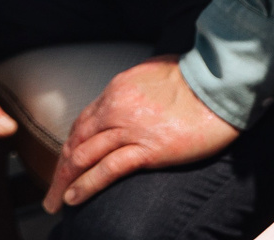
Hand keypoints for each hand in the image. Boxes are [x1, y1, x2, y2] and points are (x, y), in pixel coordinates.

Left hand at [44, 56, 237, 211]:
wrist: (222, 85)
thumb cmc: (197, 78)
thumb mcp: (157, 71)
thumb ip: (137, 86)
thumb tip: (133, 93)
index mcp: (117, 89)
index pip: (83, 122)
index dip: (70, 146)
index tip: (65, 164)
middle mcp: (116, 107)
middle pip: (76, 142)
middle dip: (59, 170)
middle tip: (51, 191)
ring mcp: (130, 129)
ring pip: (84, 158)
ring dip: (64, 182)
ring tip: (56, 202)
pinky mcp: (148, 150)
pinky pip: (107, 170)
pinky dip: (86, 186)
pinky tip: (73, 199)